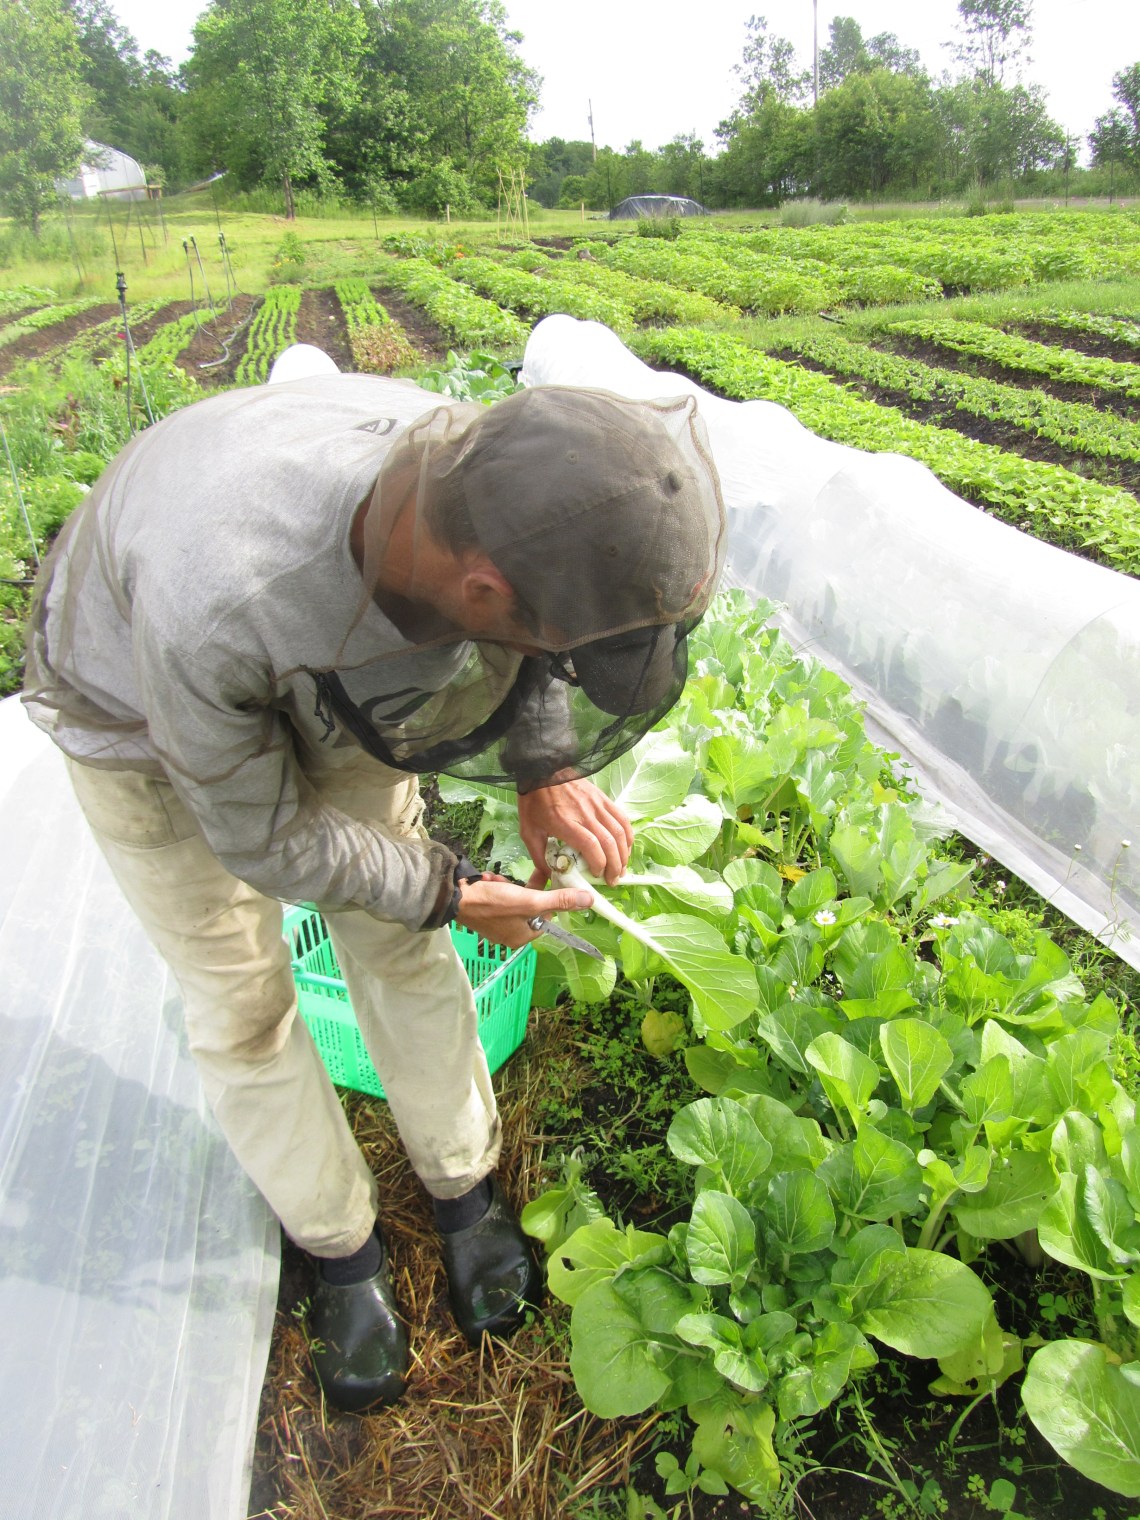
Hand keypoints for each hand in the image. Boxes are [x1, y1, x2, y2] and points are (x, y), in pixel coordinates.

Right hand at [454, 873, 592, 948]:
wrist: (453, 897)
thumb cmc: (492, 903)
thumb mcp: (529, 900)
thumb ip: (559, 900)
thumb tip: (589, 900)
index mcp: (522, 938)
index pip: (546, 916)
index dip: (545, 897)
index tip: (540, 881)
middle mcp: (511, 934)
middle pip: (531, 906)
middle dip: (522, 889)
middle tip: (509, 884)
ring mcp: (497, 923)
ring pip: (515, 898)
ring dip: (509, 885)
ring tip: (496, 883)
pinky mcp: (485, 911)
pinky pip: (500, 896)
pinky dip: (497, 885)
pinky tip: (488, 882)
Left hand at [517, 778, 632, 886]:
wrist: (542, 769)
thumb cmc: (534, 801)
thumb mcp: (528, 830)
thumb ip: (538, 855)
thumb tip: (549, 875)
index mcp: (566, 823)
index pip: (592, 846)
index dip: (599, 864)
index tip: (597, 875)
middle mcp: (586, 814)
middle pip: (610, 843)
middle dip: (615, 865)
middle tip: (613, 880)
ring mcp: (597, 805)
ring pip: (620, 831)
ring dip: (624, 853)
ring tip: (621, 867)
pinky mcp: (603, 798)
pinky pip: (622, 818)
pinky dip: (627, 835)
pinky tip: (626, 847)